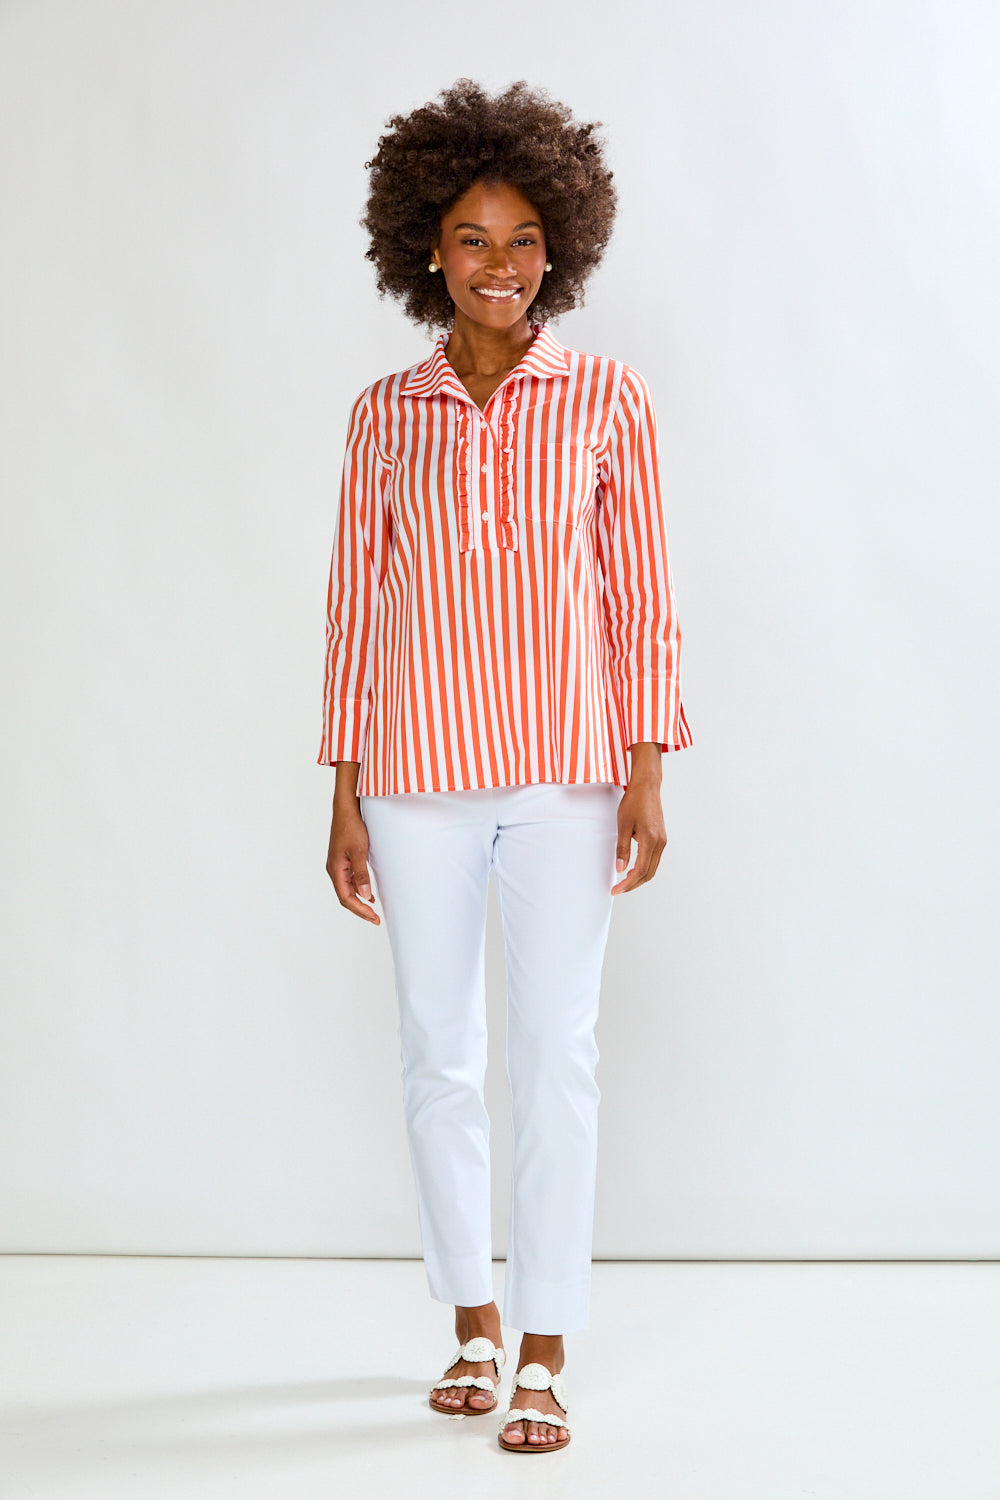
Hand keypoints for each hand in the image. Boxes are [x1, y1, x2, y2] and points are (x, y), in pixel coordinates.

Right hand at [326, 791, 380, 924]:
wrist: (346, 809)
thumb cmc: (351, 827)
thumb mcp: (359, 852)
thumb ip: (361, 875)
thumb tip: (365, 896)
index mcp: (335, 869)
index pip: (346, 898)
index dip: (360, 910)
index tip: (374, 917)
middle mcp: (334, 869)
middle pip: (345, 897)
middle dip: (360, 910)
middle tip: (375, 919)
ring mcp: (338, 864)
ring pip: (347, 889)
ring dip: (360, 901)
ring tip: (373, 911)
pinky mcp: (343, 859)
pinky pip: (349, 880)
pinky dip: (359, 889)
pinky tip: (369, 894)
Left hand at [612, 746, 666, 894]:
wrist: (647, 786)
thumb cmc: (634, 802)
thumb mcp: (623, 825)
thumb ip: (622, 848)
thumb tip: (621, 869)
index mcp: (650, 841)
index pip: (640, 871)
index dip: (628, 884)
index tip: (616, 889)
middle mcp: (660, 843)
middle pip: (649, 874)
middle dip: (633, 884)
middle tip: (618, 889)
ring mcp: (662, 841)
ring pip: (652, 868)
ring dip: (639, 877)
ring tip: (624, 882)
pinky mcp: (661, 837)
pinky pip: (654, 859)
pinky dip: (644, 868)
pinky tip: (632, 868)